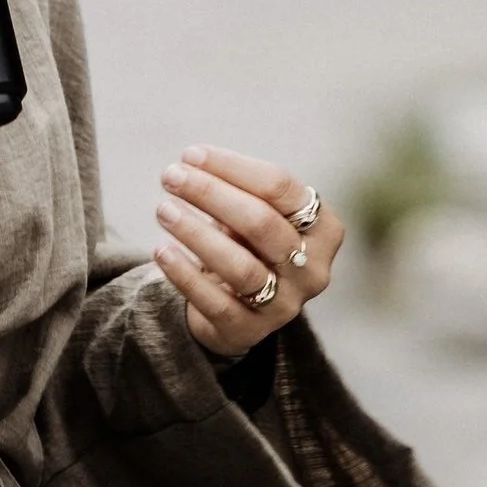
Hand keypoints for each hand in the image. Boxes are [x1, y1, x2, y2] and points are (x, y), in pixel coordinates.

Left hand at [153, 146, 343, 359]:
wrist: (243, 306)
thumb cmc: (250, 243)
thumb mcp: (256, 213)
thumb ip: (236, 188)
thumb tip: (192, 163)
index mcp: (325, 228)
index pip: (279, 186)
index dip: (231, 167)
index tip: (190, 155)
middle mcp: (313, 269)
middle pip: (260, 223)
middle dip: (210, 194)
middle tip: (170, 176)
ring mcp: (286, 305)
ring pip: (240, 266)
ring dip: (196, 233)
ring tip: (163, 210)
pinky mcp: (251, 332)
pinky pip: (217, 302)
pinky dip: (186, 275)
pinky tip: (162, 251)